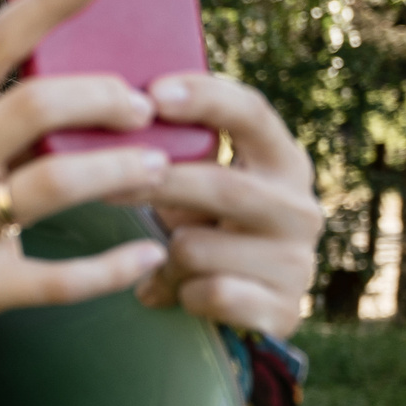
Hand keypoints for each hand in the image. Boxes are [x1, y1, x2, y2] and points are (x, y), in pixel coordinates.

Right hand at [0, 0, 182, 349]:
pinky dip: (113, 268)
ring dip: (119, 170)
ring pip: (54, 184)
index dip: (49, 2)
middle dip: (102, 97)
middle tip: (140, 105)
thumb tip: (31, 27)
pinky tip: (146, 256)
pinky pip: (60, 278)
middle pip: (33, 107)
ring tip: (155, 167)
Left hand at [133, 76, 323, 336]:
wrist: (247, 303)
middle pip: (219, 185)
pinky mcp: (284, 311)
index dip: (204, 98)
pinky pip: (206, 295)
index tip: (153, 94)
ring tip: (157, 262)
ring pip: (197, 249)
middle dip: (156, 185)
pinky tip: (179, 294)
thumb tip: (108, 109)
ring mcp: (298, 262)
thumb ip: (179, 150)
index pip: (252, 114)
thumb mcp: (203, 182)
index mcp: (283, 161)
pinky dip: (179, 295)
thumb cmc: (210, 226)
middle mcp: (300, 207)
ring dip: (163, 258)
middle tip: (105, 187)